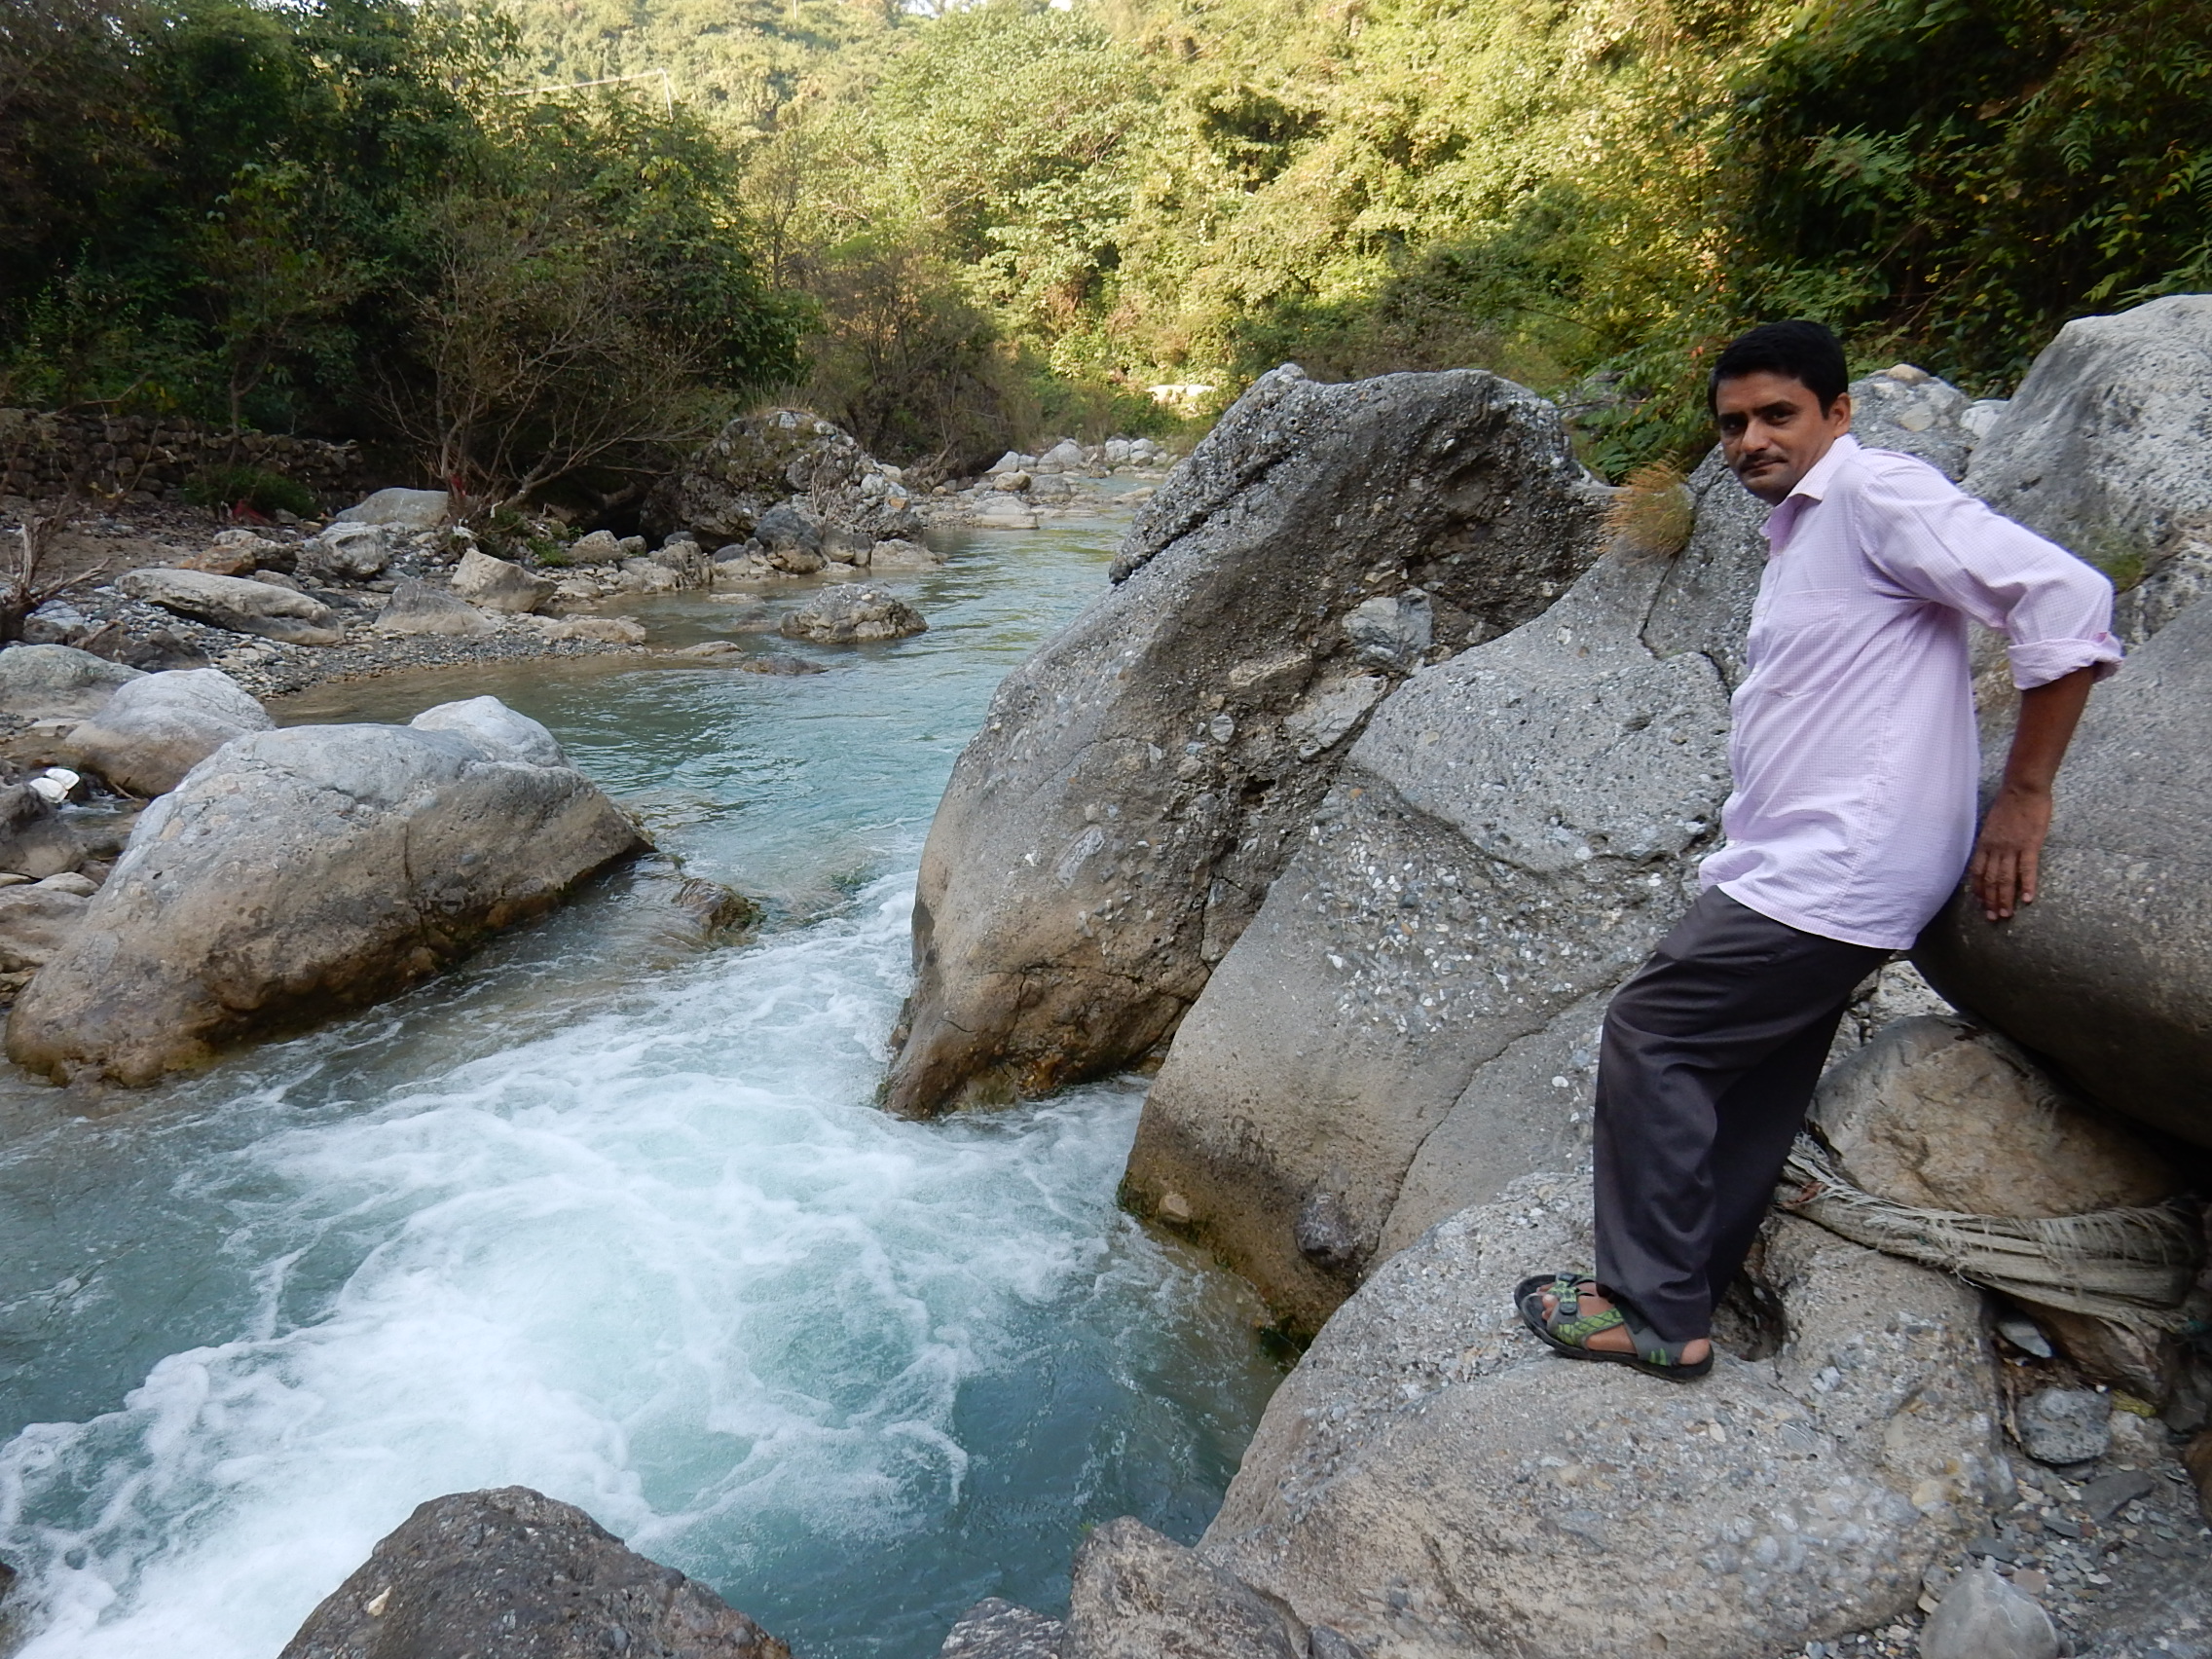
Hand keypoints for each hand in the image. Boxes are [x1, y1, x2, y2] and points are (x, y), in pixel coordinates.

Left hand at [1968, 783, 2052, 920]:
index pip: (1978, 872)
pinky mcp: (2030, 845)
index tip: (1981, 904)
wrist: (2023, 789)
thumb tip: (1991, 856)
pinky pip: (2027, 869)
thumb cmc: (2009, 805)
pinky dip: (2027, 885)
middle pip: (1990, 880)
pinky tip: (2027, 898)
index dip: (1979, 890)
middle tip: (1994, 917)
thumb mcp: (1992, 826)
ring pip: (2005, 878)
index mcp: (1985, 844)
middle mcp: (1995, 848)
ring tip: (2007, 914)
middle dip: (1991, 900)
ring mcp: (2012, 847)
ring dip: (2005, 898)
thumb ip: (1991, 842)